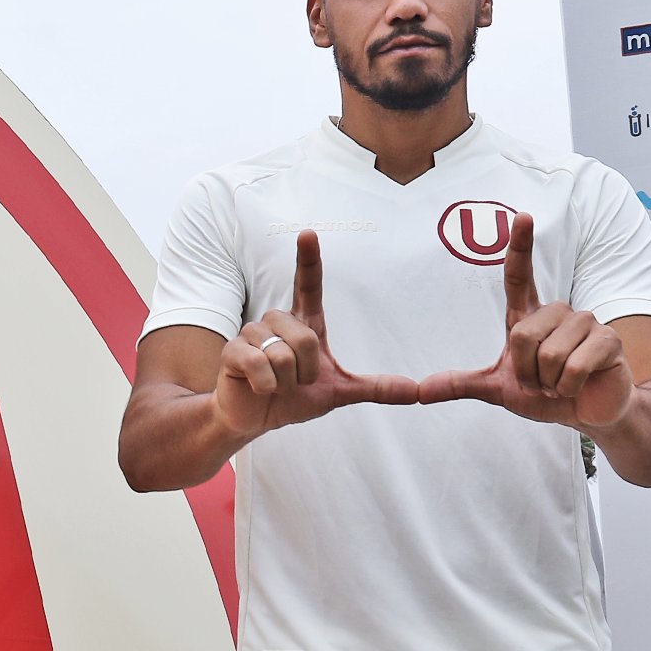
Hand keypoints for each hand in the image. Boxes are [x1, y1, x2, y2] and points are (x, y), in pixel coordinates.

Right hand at [213, 230, 418, 436]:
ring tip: (276, 385)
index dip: (309, 260)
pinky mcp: (233, 351)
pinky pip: (259, 365)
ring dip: (286, 382)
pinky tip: (259, 387)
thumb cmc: (293, 397)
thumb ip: (376, 388)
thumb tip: (417, 392)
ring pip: (282, 355)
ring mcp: (252, 333)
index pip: (308, 285)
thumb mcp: (339, 392)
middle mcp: (277, 320)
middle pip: (306, 339)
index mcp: (303, 323)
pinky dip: (267, 386)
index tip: (308, 233)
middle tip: (295, 382)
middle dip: (306, 372)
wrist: (255, 417)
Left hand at [418, 213, 633, 428]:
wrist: (587, 413)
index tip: (522, 216)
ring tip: (559, 384)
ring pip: (549, 353)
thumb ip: (460, 385)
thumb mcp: (499, 389)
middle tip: (540, 383)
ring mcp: (587, 322)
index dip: (520, 247)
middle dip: (525, 372)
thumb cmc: (546, 393)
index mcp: (531, 317)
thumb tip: (420, 389)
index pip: (520, 277)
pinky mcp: (608, 340)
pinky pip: (574, 367)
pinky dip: (568, 387)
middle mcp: (559, 311)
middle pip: (523, 334)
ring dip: (548, 382)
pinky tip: (577, 387)